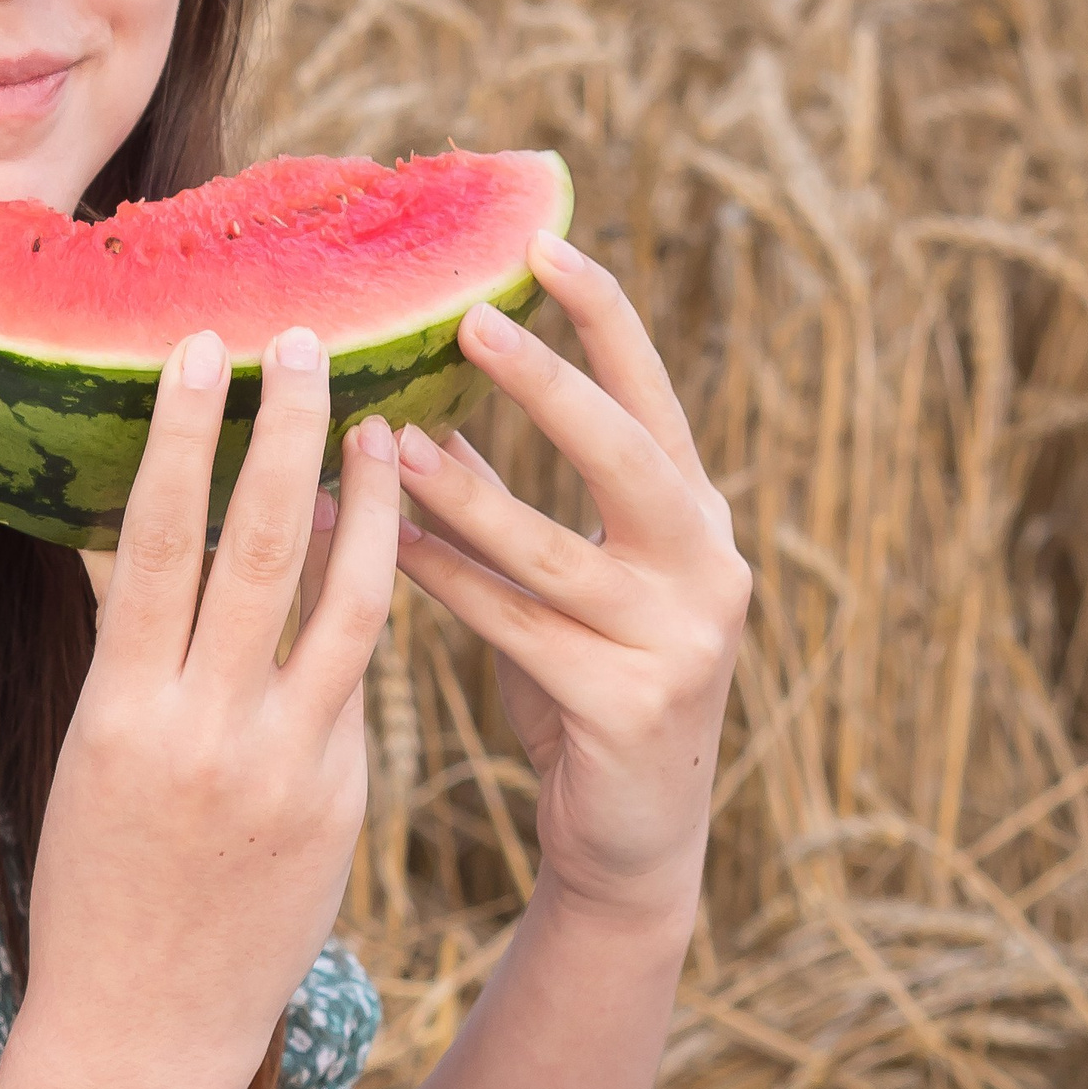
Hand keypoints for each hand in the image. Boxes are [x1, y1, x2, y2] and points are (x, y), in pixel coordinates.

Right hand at [25, 326, 400, 1088]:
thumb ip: (143, 663)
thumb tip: (171, 556)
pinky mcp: (336, 797)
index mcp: (122, 706)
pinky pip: (356, 678)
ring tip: (388, 425)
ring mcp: (281, 762)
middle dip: (287, 432)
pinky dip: (371, 602)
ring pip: (343, 602)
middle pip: (258, 545)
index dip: (179, 435)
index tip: (201, 351)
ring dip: (370, 503)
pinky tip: (385, 546)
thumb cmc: (99, 889)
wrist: (140, 1032)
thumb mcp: (95, 761)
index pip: (154, 538)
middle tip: (311, 341)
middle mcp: (202, 723)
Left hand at [392, 233, 749, 929]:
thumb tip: (420, 421)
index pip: (654, 398)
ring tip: (386, 439)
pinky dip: (444, 581)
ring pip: (552, 548)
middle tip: (472, 319)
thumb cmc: (584, 693)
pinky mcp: (632, 706)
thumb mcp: (566, 589)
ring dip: (461, 491)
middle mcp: (707, 569)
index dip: (605, 318)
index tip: (546, 242)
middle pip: (625, 453)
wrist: (631, 846)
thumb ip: (514, 509)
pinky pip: (515, 626)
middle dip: (547, 384)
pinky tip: (380, 546)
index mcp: (696, 521)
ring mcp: (679, 640)